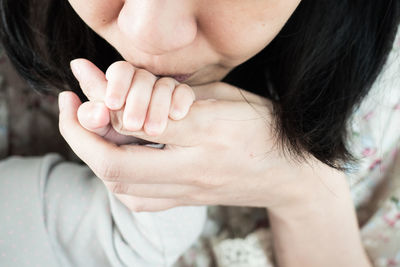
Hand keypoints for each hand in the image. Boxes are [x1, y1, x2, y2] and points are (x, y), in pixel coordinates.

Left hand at [59, 60, 339, 211]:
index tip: (82, 82)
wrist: (291, 174)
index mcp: (208, 137)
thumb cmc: (265, 127)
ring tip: (85, 128)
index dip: (101, 101)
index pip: (138, 123)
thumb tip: (134, 89)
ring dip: (93, 157)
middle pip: (117, 166)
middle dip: (80, 136)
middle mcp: (194, 172)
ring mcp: (189, 194)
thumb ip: (179, 97)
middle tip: (68, 106)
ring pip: (122, 188)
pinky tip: (114, 157)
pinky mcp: (187, 203)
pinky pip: (139, 201)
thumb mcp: (227, 99)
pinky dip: (115, 179)